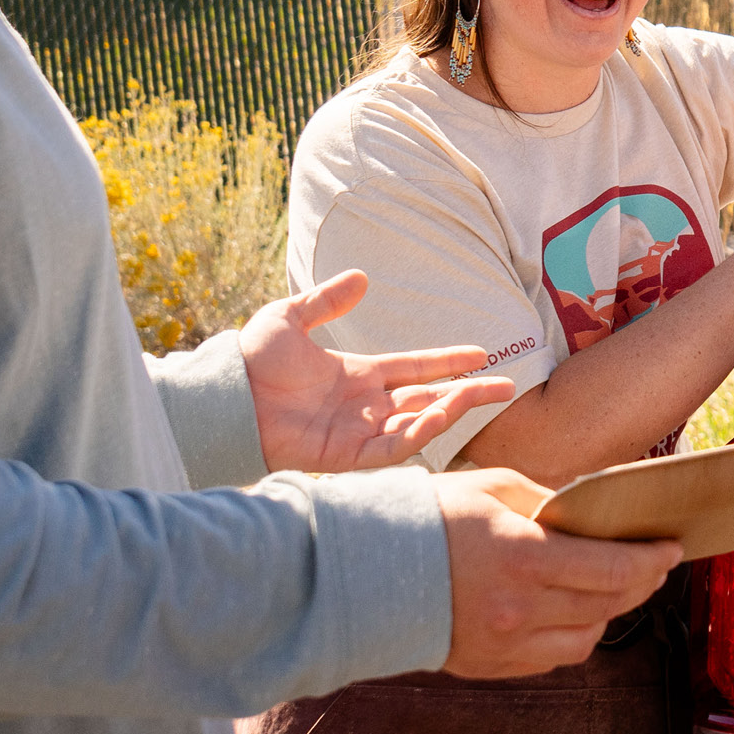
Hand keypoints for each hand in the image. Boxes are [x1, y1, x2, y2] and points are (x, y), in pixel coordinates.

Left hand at [237, 271, 518, 473]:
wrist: (226, 395)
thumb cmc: (251, 359)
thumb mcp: (290, 317)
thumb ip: (327, 301)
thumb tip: (362, 278)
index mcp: (358, 375)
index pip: (415, 369)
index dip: (448, 361)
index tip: (481, 354)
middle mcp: (365, 406)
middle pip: (429, 401)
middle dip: (470, 395)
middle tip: (508, 387)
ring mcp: (358, 431)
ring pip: (419, 425)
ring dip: (451, 411)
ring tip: (480, 394)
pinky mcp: (346, 456)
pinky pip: (393, 448)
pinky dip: (418, 435)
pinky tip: (439, 415)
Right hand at [435, 468, 678, 677]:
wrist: (357, 573)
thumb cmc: (424, 518)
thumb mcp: (489, 487)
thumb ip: (547, 499)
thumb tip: (590, 509)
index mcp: (523, 557)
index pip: (613, 567)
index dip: (652, 559)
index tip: (671, 548)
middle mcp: (519, 607)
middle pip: (609, 603)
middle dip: (642, 582)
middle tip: (655, 565)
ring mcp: (505, 643)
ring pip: (587, 637)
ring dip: (610, 612)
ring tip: (616, 587)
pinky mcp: (489, 665)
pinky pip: (553, 658)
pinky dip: (574, 635)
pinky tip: (575, 611)